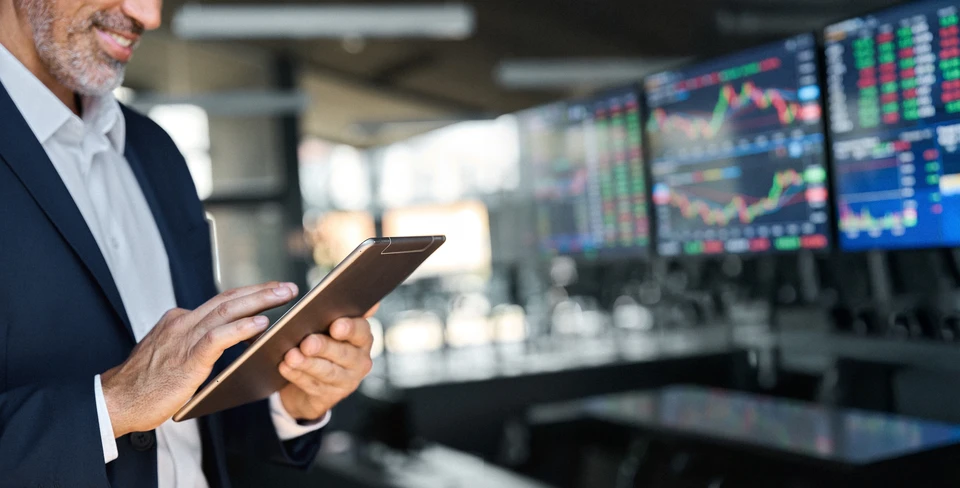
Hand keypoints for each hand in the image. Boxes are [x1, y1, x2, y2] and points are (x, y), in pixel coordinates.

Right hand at [100, 281, 298, 437]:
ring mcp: (183, 338)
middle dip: (261, 290)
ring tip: (284, 296)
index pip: (220, 302)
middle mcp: (182, 323)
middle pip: (228, 298)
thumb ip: (197, 346)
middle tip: (288, 286)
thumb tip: (231, 342)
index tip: (272, 290)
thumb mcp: (173, 356)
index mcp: (179, 321)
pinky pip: (218, 337)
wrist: (115, 402)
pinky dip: (242, 328)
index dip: (248, 295)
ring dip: (260, 301)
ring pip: (227, 310)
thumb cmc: (146, 385)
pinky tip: (262, 323)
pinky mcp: (187, 359)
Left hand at [276, 305, 376, 420]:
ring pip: (327, 372)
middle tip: (307, 342)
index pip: (361, 331)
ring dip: (308, 364)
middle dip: (324, 347)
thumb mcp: (331, 328)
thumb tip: (370, 302)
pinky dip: (297, 376)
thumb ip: (342, 312)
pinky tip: (285, 367)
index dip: (349, 328)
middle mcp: (359, 360)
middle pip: (344, 353)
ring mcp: (347, 381)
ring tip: (291, 356)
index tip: (335, 326)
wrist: (315, 382)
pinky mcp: (330, 396)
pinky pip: (312, 385)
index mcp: (362, 338)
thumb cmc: (323, 345)